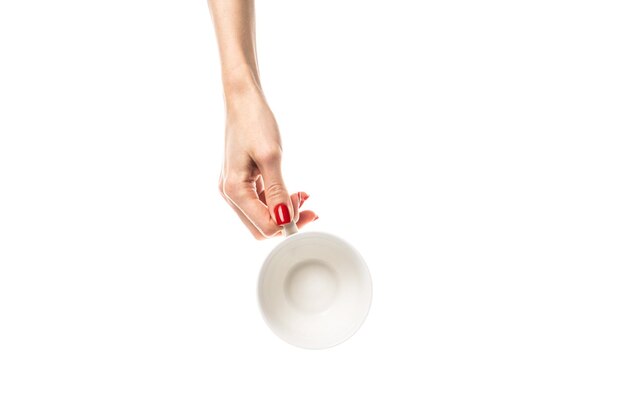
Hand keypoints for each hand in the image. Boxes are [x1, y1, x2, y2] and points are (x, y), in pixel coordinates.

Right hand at [218, 84, 316, 238]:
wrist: (243, 99)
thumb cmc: (254, 121)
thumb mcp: (271, 156)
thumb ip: (278, 191)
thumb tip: (285, 220)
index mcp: (234, 190)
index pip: (264, 226)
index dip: (288, 225)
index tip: (310, 212)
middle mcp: (230, 193)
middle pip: (261, 227)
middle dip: (286, 222)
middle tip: (310, 209)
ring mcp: (235, 188)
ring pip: (262, 216)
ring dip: (284, 211)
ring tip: (304, 197)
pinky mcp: (242, 181)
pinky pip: (261, 202)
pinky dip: (278, 201)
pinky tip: (294, 193)